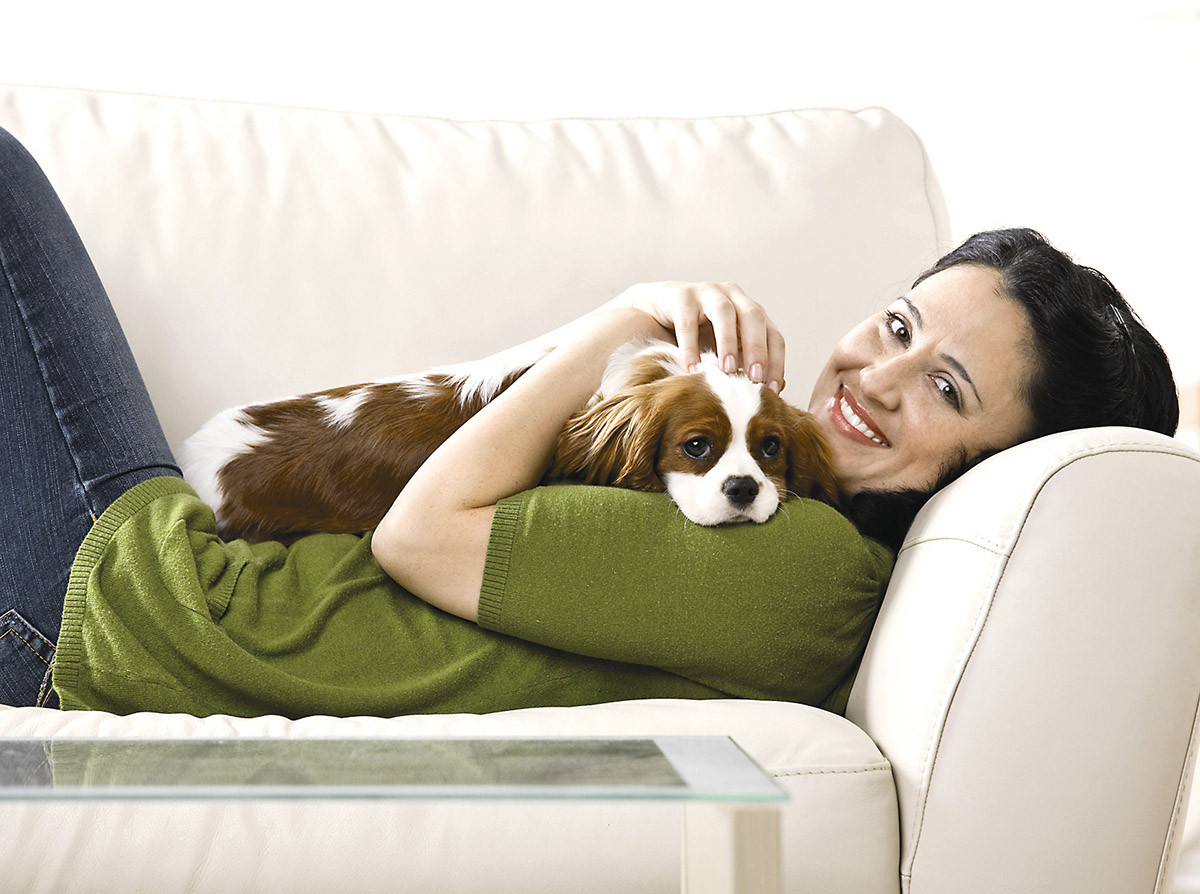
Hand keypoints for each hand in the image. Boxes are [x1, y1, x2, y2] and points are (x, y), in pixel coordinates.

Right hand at [607, 281, 785, 392]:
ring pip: (724, 313)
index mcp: (750, 311)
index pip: (773, 335)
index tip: (772, 391)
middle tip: (755, 379)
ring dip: (728, 343)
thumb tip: (776, 389)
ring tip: (727, 370)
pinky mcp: (682, 296)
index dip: (776, 362)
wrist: (659, 309)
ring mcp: (708, 292)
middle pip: (754, 317)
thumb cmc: (700, 333)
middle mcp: (734, 297)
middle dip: (757, 349)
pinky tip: (692, 369)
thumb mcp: (726, 349)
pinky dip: (691, 347)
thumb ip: (746, 364)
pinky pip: (688, 322)